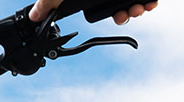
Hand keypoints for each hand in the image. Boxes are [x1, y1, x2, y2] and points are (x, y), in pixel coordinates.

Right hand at [28, 0, 157, 25]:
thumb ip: (49, 0)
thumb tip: (33, 15)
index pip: (106, 7)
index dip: (114, 15)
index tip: (118, 17)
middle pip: (123, 4)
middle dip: (127, 13)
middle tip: (127, 14)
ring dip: (139, 7)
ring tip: (138, 7)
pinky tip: (150, 1)